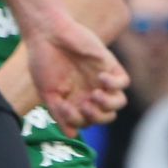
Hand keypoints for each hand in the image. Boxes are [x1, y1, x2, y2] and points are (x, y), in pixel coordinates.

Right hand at [24, 12, 128, 134]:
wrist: (48, 33)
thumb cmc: (43, 61)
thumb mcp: (47, 92)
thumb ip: (59, 114)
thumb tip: (71, 135)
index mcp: (76, 101)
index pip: (87, 122)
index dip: (79, 121)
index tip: (65, 108)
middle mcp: (91, 93)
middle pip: (106, 116)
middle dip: (97, 116)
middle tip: (85, 104)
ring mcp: (102, 80)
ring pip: (119, 103)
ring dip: (108, 105)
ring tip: (95, 94)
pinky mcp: (110, 65)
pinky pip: (124, 82)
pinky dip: (115, 84)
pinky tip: (100, 77)